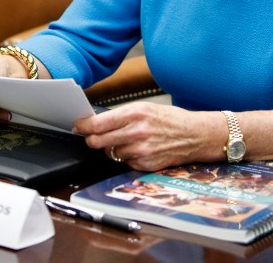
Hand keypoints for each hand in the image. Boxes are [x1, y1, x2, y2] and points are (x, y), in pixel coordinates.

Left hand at [72, 102, 225, 170]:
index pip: (98, 124)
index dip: (83, 126)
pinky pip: (125, 162)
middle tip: (92, 137)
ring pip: (111, 153)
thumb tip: (95, 122)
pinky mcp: (145, 164)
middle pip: (98, 141)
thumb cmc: (168, 119)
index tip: (78, 126)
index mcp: (134, 113)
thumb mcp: (144, 108)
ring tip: (126, 140)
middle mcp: (136, 132)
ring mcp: (141, 150)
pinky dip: (127, 157)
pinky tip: (138, 149)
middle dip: (91, 139)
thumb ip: (120, 115)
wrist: (194, 135)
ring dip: (112, 148)